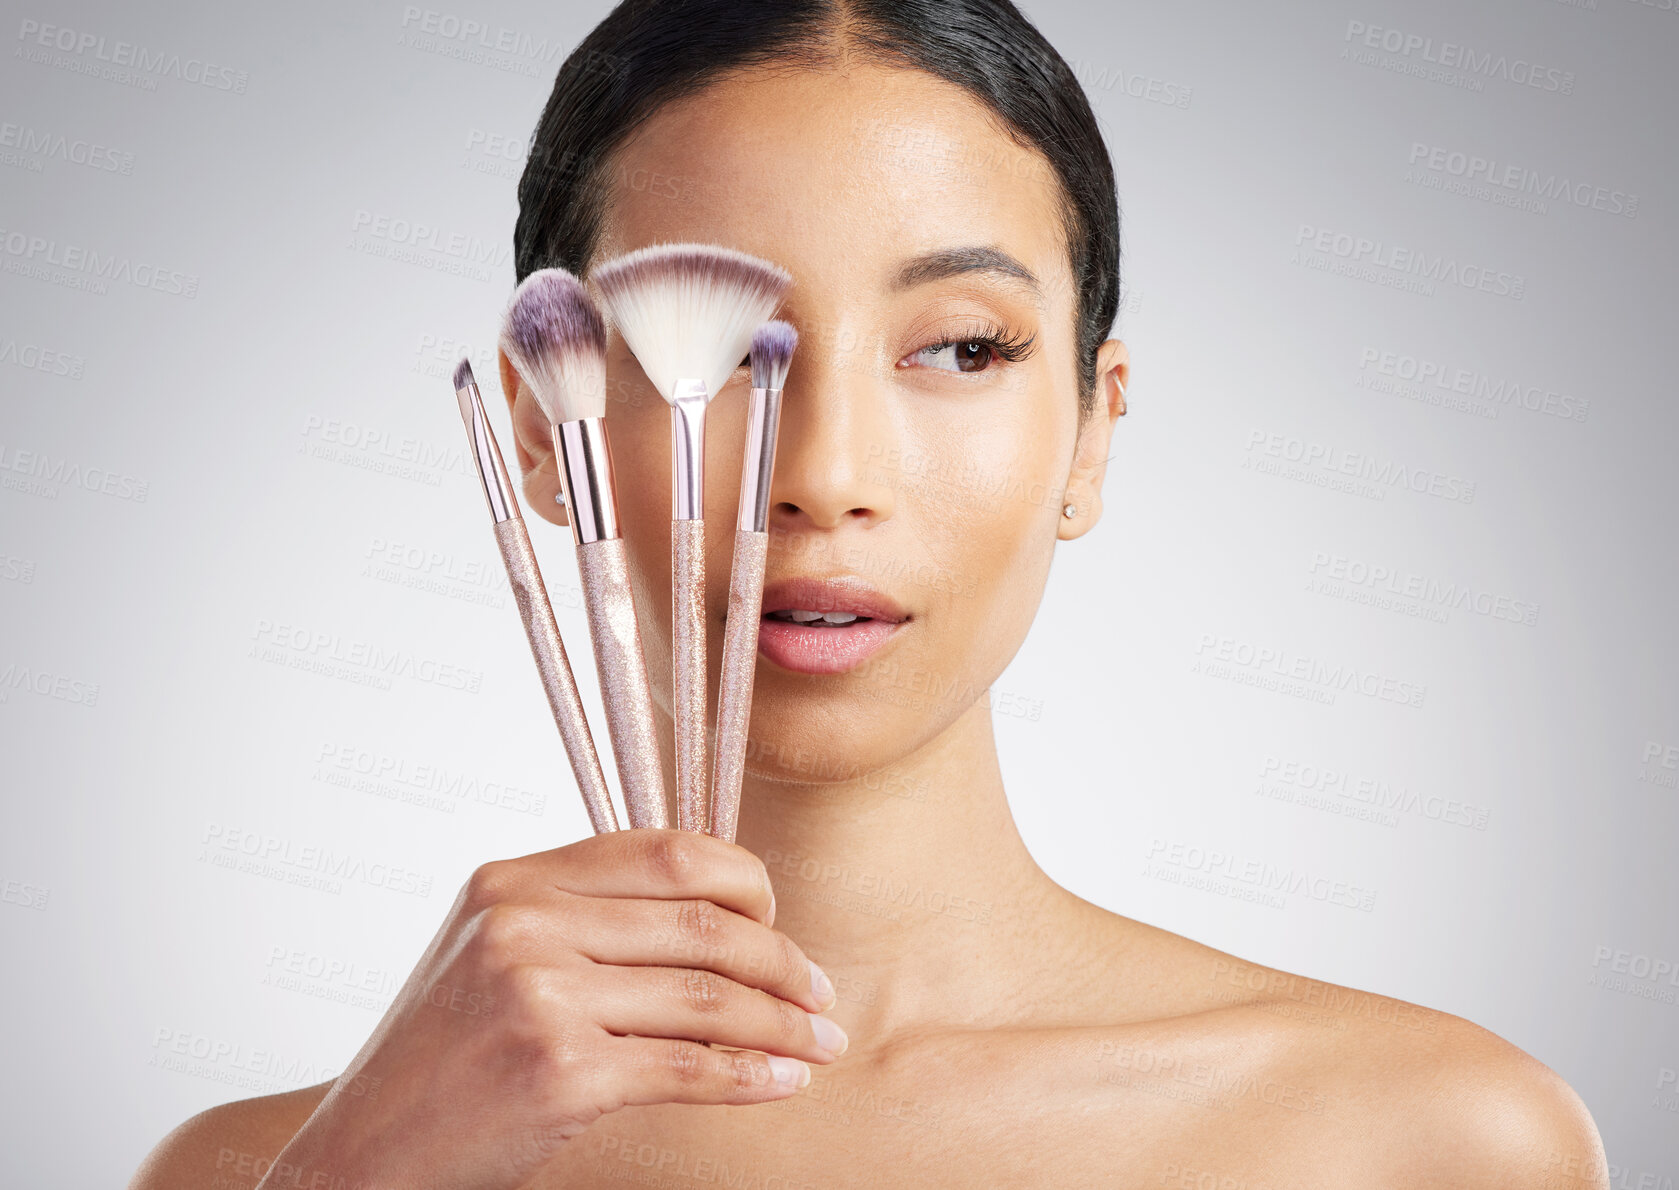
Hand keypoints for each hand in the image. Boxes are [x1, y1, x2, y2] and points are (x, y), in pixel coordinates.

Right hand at [257, 828, 843, 1189]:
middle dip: (782, 959)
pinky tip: (784, 1081)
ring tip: (821, 1043)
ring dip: (784, 1022)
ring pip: (709, 994)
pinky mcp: (558, 1071)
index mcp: (513, 880)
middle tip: (819, 993)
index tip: (778, 921)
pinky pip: (689, 1066)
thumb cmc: (441, 1059)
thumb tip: (717, 911)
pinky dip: (752, 1075)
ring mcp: (538, 994)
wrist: (362, 1155)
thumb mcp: (494, 954)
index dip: (746, 882)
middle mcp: (523, 922)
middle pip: (704, 919)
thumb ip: (583, 916)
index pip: (668, 851)